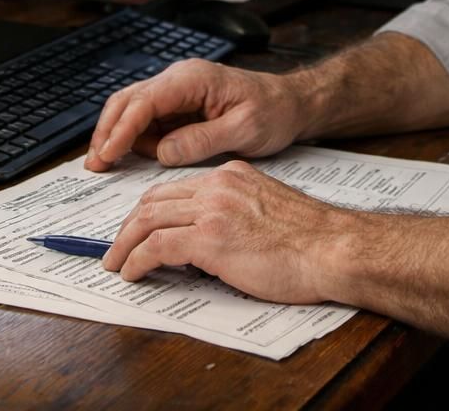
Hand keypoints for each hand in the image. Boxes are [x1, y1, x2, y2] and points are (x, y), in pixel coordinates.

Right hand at [84, 59, 305, 171]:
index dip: (122, 129)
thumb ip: (203, 140)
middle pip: (127, 100)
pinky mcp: (178, 107)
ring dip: (115, 136)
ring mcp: (177, 92)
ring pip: (131, 110)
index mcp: (193, 78)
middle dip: (107, 131)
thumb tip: (163, 152)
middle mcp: (179, 79)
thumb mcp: (245, 129)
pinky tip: (128, 159)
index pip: (145, 101)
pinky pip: (147, 121)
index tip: (108, 155)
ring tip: (103, 165)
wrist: (290, 103)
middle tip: (94, 164)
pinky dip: (133, 139)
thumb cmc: (273, 111)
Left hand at [102, 160, 356, 303]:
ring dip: (124, 244)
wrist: (333, 248)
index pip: (177, 188)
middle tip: (117, 248)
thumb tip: (213, 242)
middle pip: (154, 199)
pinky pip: (156, 246)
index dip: (150, 210)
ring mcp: (213, 210)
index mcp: (233, 175)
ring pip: (147, 219)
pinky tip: (132, 273)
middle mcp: (219, 185)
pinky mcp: (209, 238)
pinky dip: (136, 261)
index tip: (139, 228)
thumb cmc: (312, 241)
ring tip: (116, 264)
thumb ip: (237, 214)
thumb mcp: (268, 211)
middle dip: (129, 225)